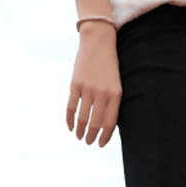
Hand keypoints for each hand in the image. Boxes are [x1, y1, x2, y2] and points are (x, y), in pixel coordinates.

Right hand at [66, 22, 121, 146]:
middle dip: (91, 136)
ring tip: (79, 137)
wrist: (99, 41)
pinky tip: (70, 127)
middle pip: (95, 123)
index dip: (105, 137)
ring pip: (82, 117)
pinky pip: (71, 107)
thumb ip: (112, 103)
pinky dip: (69, 120)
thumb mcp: (116, 84)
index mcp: (115, 94)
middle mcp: (102, 93)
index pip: (110, 123)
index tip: (100, 144)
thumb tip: (105, 126)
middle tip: (88, 142)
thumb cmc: (109, 66)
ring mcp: (88, 88)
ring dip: (80, 131)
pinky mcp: (75, 84)